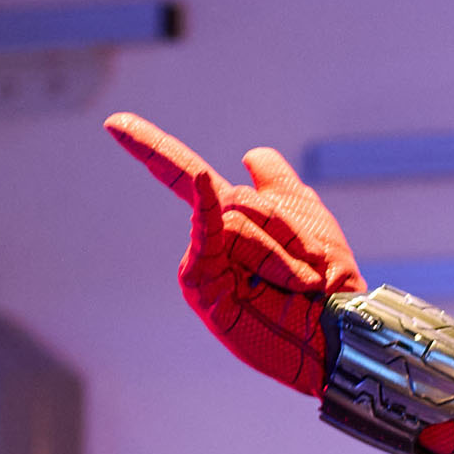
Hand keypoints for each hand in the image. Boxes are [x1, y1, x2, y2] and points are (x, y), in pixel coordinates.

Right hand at [109, 113, 364, 396]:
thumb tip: (250, 155)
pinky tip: (201, 182)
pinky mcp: (203, 288)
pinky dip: (206, 208)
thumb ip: (278, 184)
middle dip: (284, 229)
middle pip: (237, 200)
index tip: (113, 122)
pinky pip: (209, 239)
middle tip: (315, 265)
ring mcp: (205, 264)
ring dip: (281, 255)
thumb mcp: (308, 218)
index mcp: (234, 218)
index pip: (184, 173)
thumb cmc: (329, 283)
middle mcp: (213, 239)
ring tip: (304, 284)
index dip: (150, 147)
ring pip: (235, 223)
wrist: (340, 331)